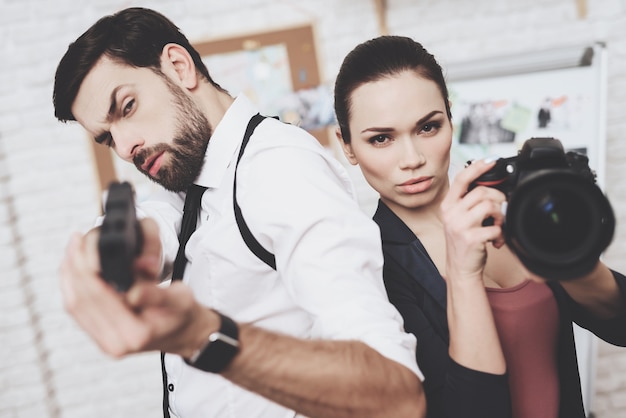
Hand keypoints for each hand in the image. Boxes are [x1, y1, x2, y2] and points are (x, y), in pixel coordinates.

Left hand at [58, 218, 216, 357]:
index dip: (86, 267)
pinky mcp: (101, 338)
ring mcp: (106, 343)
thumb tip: (133, 292)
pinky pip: (78, 312)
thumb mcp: (180, 298)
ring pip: (74, 306)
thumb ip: (157, 295)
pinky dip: (72, 287)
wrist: (184, 333)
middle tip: (75, 241)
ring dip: (69, 275)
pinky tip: (73, 270)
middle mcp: (116, 342)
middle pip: (81, 300)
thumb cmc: (182, 312)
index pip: (99, 296)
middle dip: (74, 267)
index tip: (83, 243)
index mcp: (135, 333)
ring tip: (72, 250)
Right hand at [440, 158, 506, 281]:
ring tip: (498, 226)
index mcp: (447, 206)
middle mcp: (451, 214)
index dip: (476, 167)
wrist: (460, 268)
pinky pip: (496, 227)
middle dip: (497, 198)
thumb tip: (490, 187)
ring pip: (489, 206)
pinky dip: (501, 233)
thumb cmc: (463, 242)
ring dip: (500, 216)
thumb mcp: (460, 219)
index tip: (490, 161)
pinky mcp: (471, 238)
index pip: (461, 179)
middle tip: (500, 211)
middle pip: (481, 191)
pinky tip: (496, 240)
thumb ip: (469, 203)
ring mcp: (460, 226)